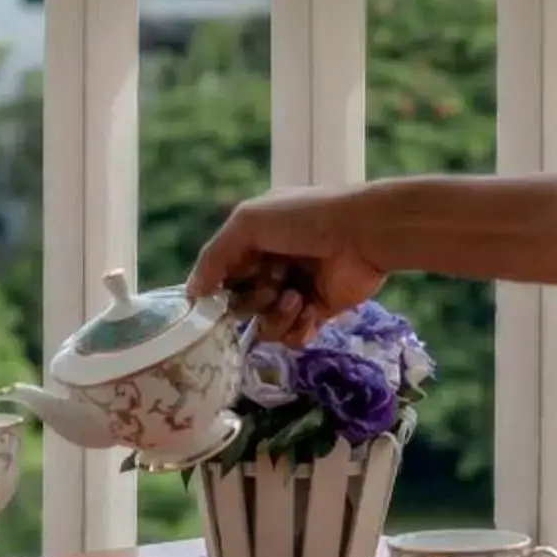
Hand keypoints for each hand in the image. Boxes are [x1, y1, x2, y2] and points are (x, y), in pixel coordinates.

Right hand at [188, 188, 387, 343]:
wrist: (363, 234)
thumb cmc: (305, 219)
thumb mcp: (249, 222)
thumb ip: (215, 256)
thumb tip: (193, 292)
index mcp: (254, 241)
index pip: (222, 276)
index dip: (219, 289)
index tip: (215, 298)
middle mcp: (271, 268)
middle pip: (240, 305)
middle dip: (252, 298)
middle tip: (274, 282)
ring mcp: (294, 292)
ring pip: (264, 325)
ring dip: (276, 314)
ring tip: (297, 296)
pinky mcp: (317, 314)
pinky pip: (291, 337)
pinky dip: (297, 328)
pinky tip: (311, 310)